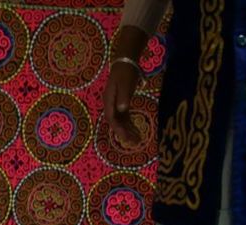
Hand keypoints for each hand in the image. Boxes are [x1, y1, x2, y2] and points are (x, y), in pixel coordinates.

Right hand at [104, 25, 149, 145]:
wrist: (125, 61)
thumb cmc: (125, 72)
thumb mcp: (125, 83)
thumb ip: (124, 96)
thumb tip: (122, 109)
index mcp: (109, 100)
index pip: (112, 118)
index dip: (118, 129)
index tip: (126, 137)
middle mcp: (110, 104)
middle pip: (116, 122)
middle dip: (124, 132)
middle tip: (134, 142)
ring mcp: (116, 103)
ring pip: (120, 120)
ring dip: (127, 129)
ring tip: (136, 139)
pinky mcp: (122, 101)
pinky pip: (124, 116)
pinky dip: (129, 123)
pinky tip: (135, 129)